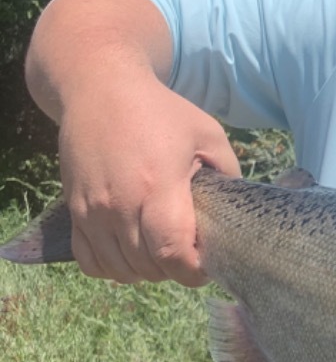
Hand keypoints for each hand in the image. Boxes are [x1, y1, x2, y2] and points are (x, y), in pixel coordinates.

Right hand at [57, 78, 239, 286]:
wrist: (98, 90)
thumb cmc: (159, 111)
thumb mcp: (207, 134)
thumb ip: (227, 173)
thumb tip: (236, 211)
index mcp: (157, 187)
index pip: (171, 253)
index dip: (193, 271)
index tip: (209, 264)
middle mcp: (118, 205)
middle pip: (147, 267)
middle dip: (175, 271)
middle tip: (191, 254)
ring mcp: (91, 211)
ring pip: (119, 269)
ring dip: (146, 271)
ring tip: (164, 253)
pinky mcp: (73, 211)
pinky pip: (89, 261)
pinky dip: (112, 267)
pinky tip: (132, 253)